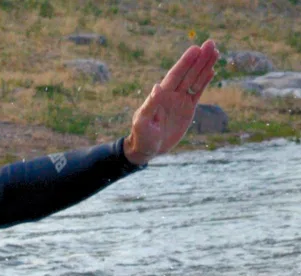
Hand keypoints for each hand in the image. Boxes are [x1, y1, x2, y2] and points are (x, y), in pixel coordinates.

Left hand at [124, 40, 219, 164]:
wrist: (146, 149)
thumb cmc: (141, 136)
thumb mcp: (143, 121)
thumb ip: (150, 104)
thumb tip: (156, 87)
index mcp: (161, 95)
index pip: (175, 75)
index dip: (185, 62)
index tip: (196, 49)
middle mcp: (172, 94)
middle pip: (188, 73)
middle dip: (199, 59)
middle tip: (211, 43)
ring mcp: (180, 101)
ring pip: (195, 80)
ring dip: (205, 66)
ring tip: (215, 52)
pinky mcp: (187, 109)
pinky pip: (197, 92)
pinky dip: (204, 82)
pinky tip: (212, 71)